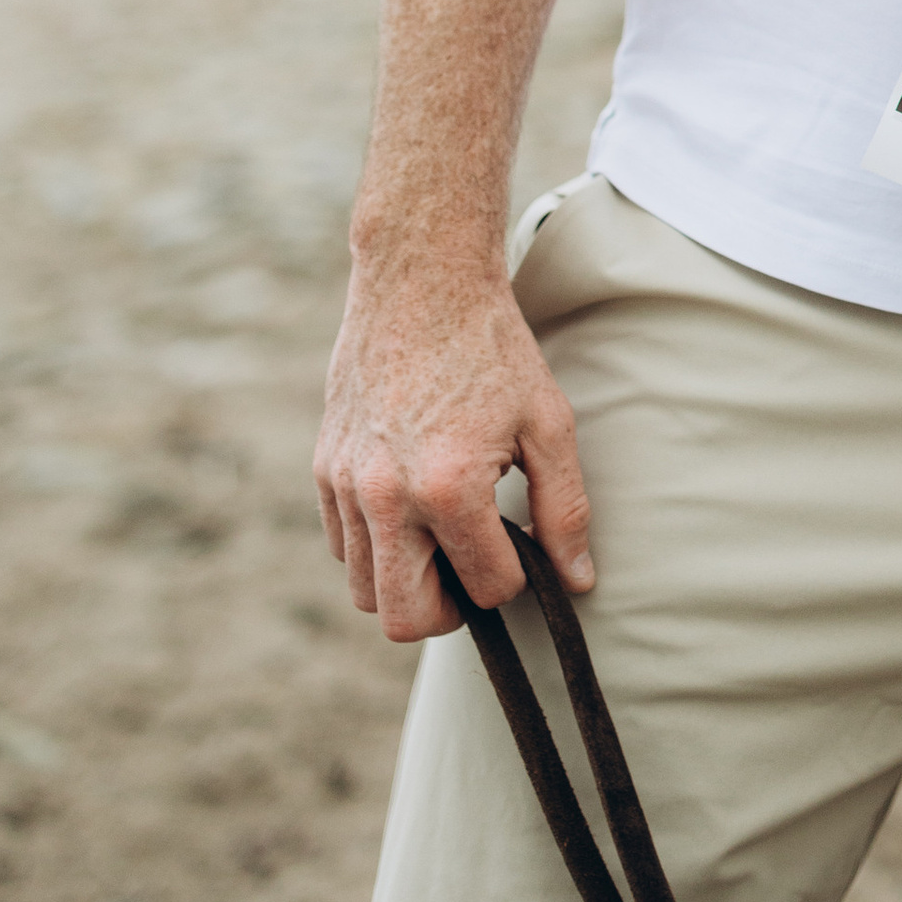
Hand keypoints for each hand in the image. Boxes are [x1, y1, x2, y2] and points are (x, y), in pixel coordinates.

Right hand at [314, 250, 593, 643]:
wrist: (423, 281)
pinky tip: (412, 507)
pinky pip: (343, 548)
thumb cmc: (493, 348)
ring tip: (445, 538)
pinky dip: (376, 548)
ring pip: (365, 592)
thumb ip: (565, 509)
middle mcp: (385, 495)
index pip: (485, 588)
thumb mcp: (549, 423)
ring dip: (408, 581)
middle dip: (450, 611)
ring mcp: (346, 484)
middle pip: (404, 619)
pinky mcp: (324, 468)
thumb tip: (576, 580)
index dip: (515, 578)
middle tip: (476, 570)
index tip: (522, 544)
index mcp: (449, 487)